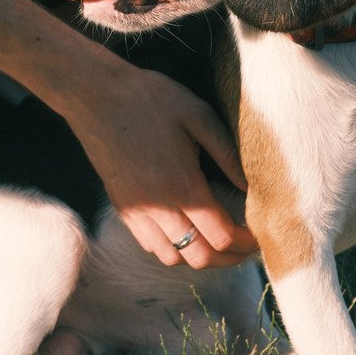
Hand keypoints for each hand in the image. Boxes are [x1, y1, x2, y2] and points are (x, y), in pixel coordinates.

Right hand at [59, 65, 257, 269]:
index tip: (259, 235)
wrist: (96, 96)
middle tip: (245, 244)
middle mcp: (158, 208)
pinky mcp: (122, 209)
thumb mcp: (199, 116)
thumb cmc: (151, 100)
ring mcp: (136, 212)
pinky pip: (151, 246)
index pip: (222, 236)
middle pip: (200, 257)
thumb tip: (253, 186)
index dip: (246, 243)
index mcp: (182, 186)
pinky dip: (173, 249)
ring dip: (200, 256)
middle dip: (229, 257)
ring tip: (218, 241)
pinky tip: (186, 230)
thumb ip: (228, 155)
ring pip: (174, 258)